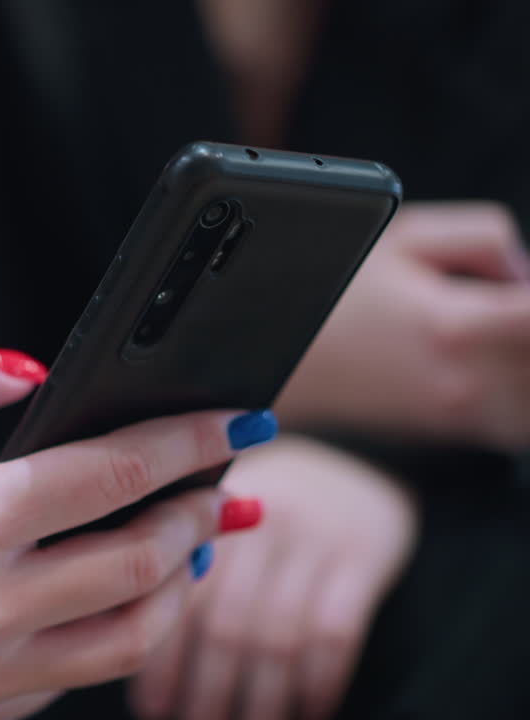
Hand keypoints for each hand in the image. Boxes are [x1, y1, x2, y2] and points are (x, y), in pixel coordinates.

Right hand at [0, 330, 270, 719]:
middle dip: (203, 510)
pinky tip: (119, 597)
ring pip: (134, 635)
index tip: (237, 419)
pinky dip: (120, 631)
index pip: (110, 471)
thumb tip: (25, 374)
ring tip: (194, 544)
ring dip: (181, 583)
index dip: (188, 440)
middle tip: (228, 481)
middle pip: (145, 558)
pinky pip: (80, 676)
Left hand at [130, 436, 418, 719]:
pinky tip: (307, 710)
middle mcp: (257, 520)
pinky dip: (318, 681)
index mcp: (207, 510)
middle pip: (224, 625)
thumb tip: (130, 633)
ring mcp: (312, 538)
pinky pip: (334, 632)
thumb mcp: (218, 510)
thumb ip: (177, 555)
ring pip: (275, 637)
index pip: (176, 596)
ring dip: (258, 698)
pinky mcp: (363, 555)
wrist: (355, 451)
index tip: (150, 708)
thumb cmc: (263, 498)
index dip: (162, 661)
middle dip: (205, 691)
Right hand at [277, 201, 529, 449]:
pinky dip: (524, 399)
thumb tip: (525, 270)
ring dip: (529, 367)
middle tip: (513, 309)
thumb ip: (482, 236)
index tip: (528, 286)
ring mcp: (456, 414)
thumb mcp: (398, 238)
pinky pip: (520, 428)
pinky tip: (507, 368)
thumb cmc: (328, 300)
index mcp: (453, 324)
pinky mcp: (448, 431)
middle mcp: (462, 380)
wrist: (281, 368)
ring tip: (507, 334)